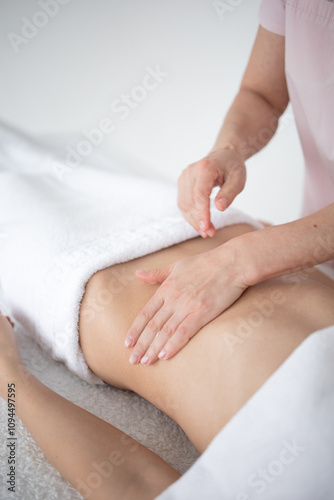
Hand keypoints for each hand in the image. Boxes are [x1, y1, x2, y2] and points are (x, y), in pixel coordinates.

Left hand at [124, 243, 247, 365]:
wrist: (231, 262)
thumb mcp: (177, 265)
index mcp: (166, 288)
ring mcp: (187, 306)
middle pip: (153, 326)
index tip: (127, 343)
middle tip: (133, 360)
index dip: (135, 329)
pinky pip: (184, 331)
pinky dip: (173, 344)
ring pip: (166, 331)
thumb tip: (138, 274)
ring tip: (145, 362)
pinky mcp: (203, 312)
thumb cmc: (205, 262)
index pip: (146, 313)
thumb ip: (157, 273)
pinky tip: (165, 356)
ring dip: (154, 348)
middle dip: (141, 345)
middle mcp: (173, 299)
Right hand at [177, 148, 245, 237]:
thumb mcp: (239, 179)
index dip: (202, 213)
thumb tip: (220, 208)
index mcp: (205, 168)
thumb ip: (230, 193)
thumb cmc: (232, 166)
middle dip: (199, 220)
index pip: (200, 194)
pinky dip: (190, 215)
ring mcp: (184, 177)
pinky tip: (200, 223)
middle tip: (210, 233)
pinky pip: (183, 203)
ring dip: (193, 221)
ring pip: (183, 205)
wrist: (223, 155)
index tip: (206, 228)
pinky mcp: (182, 183)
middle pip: (190, 202)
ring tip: (206, 231)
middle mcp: (190, 171)